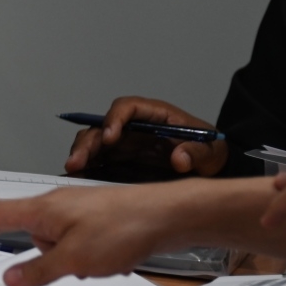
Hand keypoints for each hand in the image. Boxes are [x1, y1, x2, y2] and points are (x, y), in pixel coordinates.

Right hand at [0, 185, 180, 285]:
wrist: (170, 216)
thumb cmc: (123, 229)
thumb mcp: (75, 259)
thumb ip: (39, 270)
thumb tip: (10, 277)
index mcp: (42, 211)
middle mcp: (55, 207)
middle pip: (16, 225)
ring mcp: (75, 213)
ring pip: (50, 240)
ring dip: (59, 258)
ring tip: (92, 265)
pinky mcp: (95, 221)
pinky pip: (72, 241)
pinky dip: (80, 256)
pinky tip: (105, 262)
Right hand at [64, 96, 225, 177]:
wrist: (207, 169)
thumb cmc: (208, 152)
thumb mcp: (211, 151)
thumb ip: (197, 152)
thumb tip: (179, 158)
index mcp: (155, 116)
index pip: (128, 107)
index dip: (115, 119)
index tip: (110, 137)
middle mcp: (134, 127)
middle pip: (102, 126)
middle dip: (88, 142)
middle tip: (77, 161)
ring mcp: (124, 144)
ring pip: (93, 142)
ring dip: (81, 153)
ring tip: (73, 169)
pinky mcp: (118, 160)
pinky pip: (96, 161)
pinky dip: (85, 167)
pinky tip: (78, 178)